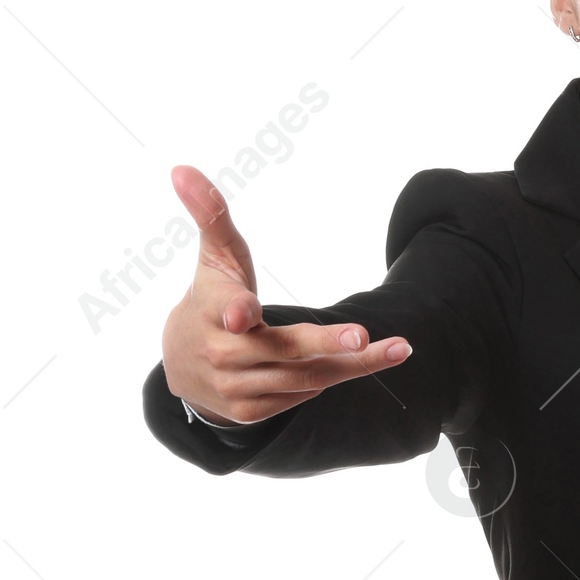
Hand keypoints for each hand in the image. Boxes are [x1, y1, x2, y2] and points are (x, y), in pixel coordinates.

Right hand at [159, 165, 411, 425]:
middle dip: (324, 343)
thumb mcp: (215, 255)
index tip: (244, 315)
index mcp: (212, 309)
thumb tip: (182, 168)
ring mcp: (237, 386)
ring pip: (304, 376)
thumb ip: (209, 213)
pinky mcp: (252, 411)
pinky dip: (335, 377)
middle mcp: (223, 352)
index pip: (224, 309)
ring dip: (354, 364)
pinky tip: (364, 361)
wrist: (182, 364)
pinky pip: (304, 393)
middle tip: (363, 334)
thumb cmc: (212, 296)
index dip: (235, 310)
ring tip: (398, 349)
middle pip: (282, 348)